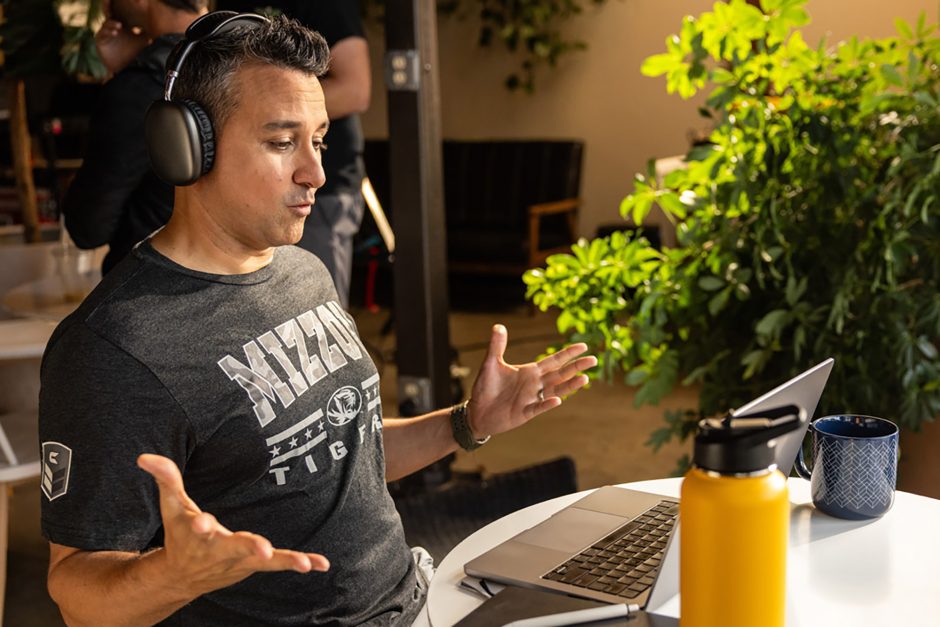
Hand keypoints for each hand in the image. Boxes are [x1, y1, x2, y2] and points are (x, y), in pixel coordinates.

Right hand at [95, 2, 149, 74]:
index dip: (121, 5)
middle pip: (109, 13)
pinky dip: (108, 32)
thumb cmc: (135, 55)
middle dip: (108, 5)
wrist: (128, 69)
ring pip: (107, 24)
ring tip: (119, 25)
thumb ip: (148, 32)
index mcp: (123, 25)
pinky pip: (102, 34)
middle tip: (109, 0)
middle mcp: (113, 27)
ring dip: (112, 23)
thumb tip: (161, 25)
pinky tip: (115, 32)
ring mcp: (106, 34)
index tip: (125, 0)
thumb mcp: (144, 41)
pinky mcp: (101, 42)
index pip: (121, 12)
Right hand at [137, 454, 328, 597]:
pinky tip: (321, 564)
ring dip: (284, 561)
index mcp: (198, 533)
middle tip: (262, 549)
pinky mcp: (255, 564)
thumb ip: (165, 478)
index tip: (201, 522)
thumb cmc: (179, 534)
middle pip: (235, 547)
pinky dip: (299, 563)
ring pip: (263, 562)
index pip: (197, 526)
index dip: (200, 523)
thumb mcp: (172, 505)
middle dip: (248, 548)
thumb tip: (144, 457)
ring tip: (305, 564)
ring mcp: (240, 560)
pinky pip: (280, 563)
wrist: (183, 575)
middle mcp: (220, 550)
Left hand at [466, 325, 595, 438]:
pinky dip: (547, 404)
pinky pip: (538, 407)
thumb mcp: (491, 364)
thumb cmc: (486, 387)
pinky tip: (557, 400)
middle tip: (593, 359)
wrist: (477, 411)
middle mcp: (535, 384)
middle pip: (560, 374)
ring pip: (555, 390)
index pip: (553, 361)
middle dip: (576, 367)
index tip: (584, 346)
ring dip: (569, 385)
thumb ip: (497, 346)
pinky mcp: (525, 413)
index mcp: (530, 372)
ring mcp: (532, 399)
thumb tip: (498, 325)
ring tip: (585, 378)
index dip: (568, 353)